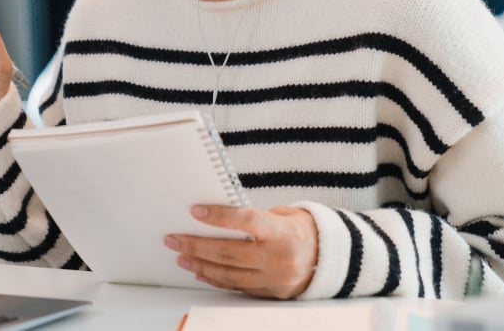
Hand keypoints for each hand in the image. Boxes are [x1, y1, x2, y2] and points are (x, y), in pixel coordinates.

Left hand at [164, 205, 317, 298]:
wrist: (329, 256)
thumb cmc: (300, 228)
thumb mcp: (284, 214)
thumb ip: (255, 217)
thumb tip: (217, 216)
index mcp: (283, 232)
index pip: (246, 221)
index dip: (219, 216)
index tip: (195, 211)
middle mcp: (279, 258)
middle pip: (229, 253)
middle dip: (196, 245)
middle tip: (173, 239)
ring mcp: (275, 278)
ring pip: (229, 274)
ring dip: (201, 265)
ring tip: (181, 256)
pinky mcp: (271, 292)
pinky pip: (237, 288)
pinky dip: (216, 279)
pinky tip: (200, 272)